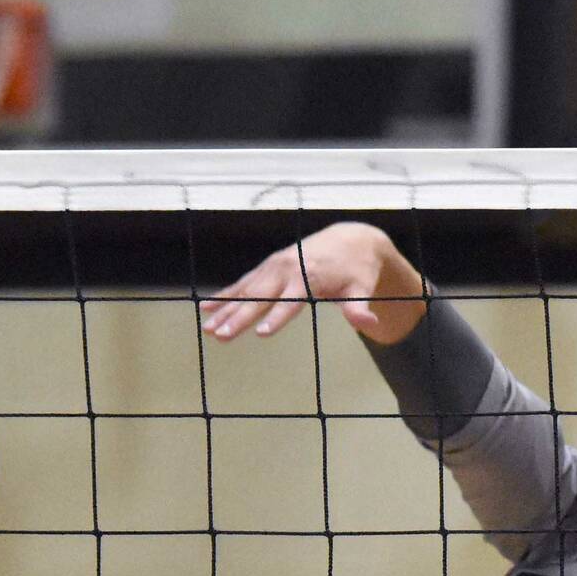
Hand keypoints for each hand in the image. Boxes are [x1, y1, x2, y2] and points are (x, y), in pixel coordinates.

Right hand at [200, 222, 427, 343]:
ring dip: (226, 310)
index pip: (291, 301)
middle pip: (260, 297)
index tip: (261, 333)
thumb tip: (368, 323)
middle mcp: (287, 269)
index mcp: (309, 276)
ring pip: (246, 291)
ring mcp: (275, 266)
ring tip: (208, 329)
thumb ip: (359, 307)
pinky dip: (226, 295)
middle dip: (239, 317)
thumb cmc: (358, 270)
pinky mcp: (268, 266)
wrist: (351, 239)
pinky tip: (208, 309)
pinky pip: (243, 283)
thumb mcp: (362, 288)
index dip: (277, 318)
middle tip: (221, 337)